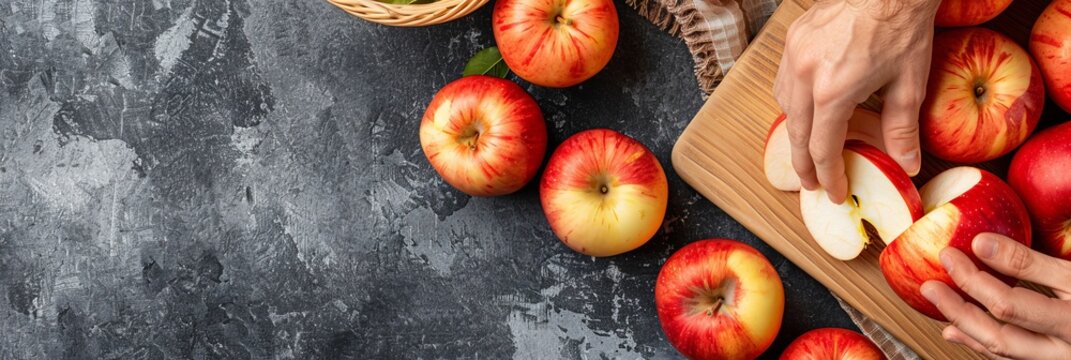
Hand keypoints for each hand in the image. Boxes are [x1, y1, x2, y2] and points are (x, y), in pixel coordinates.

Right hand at [773, 0, 937, 202]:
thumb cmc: (902, 28)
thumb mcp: (908, 84)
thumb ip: (901, 129)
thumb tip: (907, 164)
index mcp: (833, 91)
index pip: (822, 148)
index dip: (829, 174)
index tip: (834, 190)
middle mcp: (805, 75)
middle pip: (795, 133)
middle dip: (803, 163)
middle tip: (812, 182)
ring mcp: (795, 55)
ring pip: (784, 105)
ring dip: (796, 129)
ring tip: (810, 144)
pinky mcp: (794, 38)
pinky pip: (784, 80)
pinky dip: (793, 99)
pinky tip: (808, 104)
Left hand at [921, 233, 1070, 358]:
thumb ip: (1031, 262)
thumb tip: (979, 244)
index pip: (1011, 306)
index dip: (975, 280)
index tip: (951, 253)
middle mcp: (1066, 351)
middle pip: (1000, 337)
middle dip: (959, 309)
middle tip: (929, 284)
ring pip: (1003, 353)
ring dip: (965, 328)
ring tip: (939, 303)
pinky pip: (1012, 359)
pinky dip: (981, 344)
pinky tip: (956, 330)